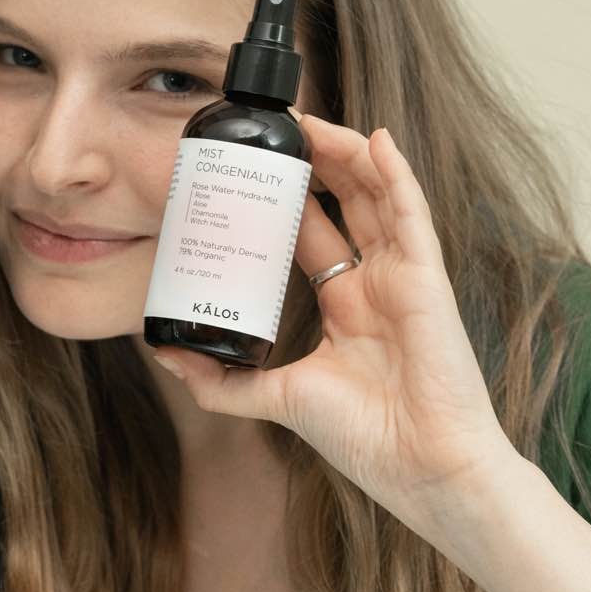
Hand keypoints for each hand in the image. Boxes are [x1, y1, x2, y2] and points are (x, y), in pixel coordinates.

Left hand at [150, 114, 518, 540]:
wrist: (419, 468)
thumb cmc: (364, 439)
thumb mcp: (274, 399)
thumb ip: (219, 382)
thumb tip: (163, 354)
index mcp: (346, 306)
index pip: (311, 235)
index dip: (284, 201)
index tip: (249, 172)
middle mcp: (375, 284)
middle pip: (343, 205)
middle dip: (312, 165)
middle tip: (274, 132)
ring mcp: (404, 278)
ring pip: (375, 197)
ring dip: (345, 155)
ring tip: (308, 123)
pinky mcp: (427, 280)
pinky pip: (412, 215)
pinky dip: (395, 175)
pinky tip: (375, 139)